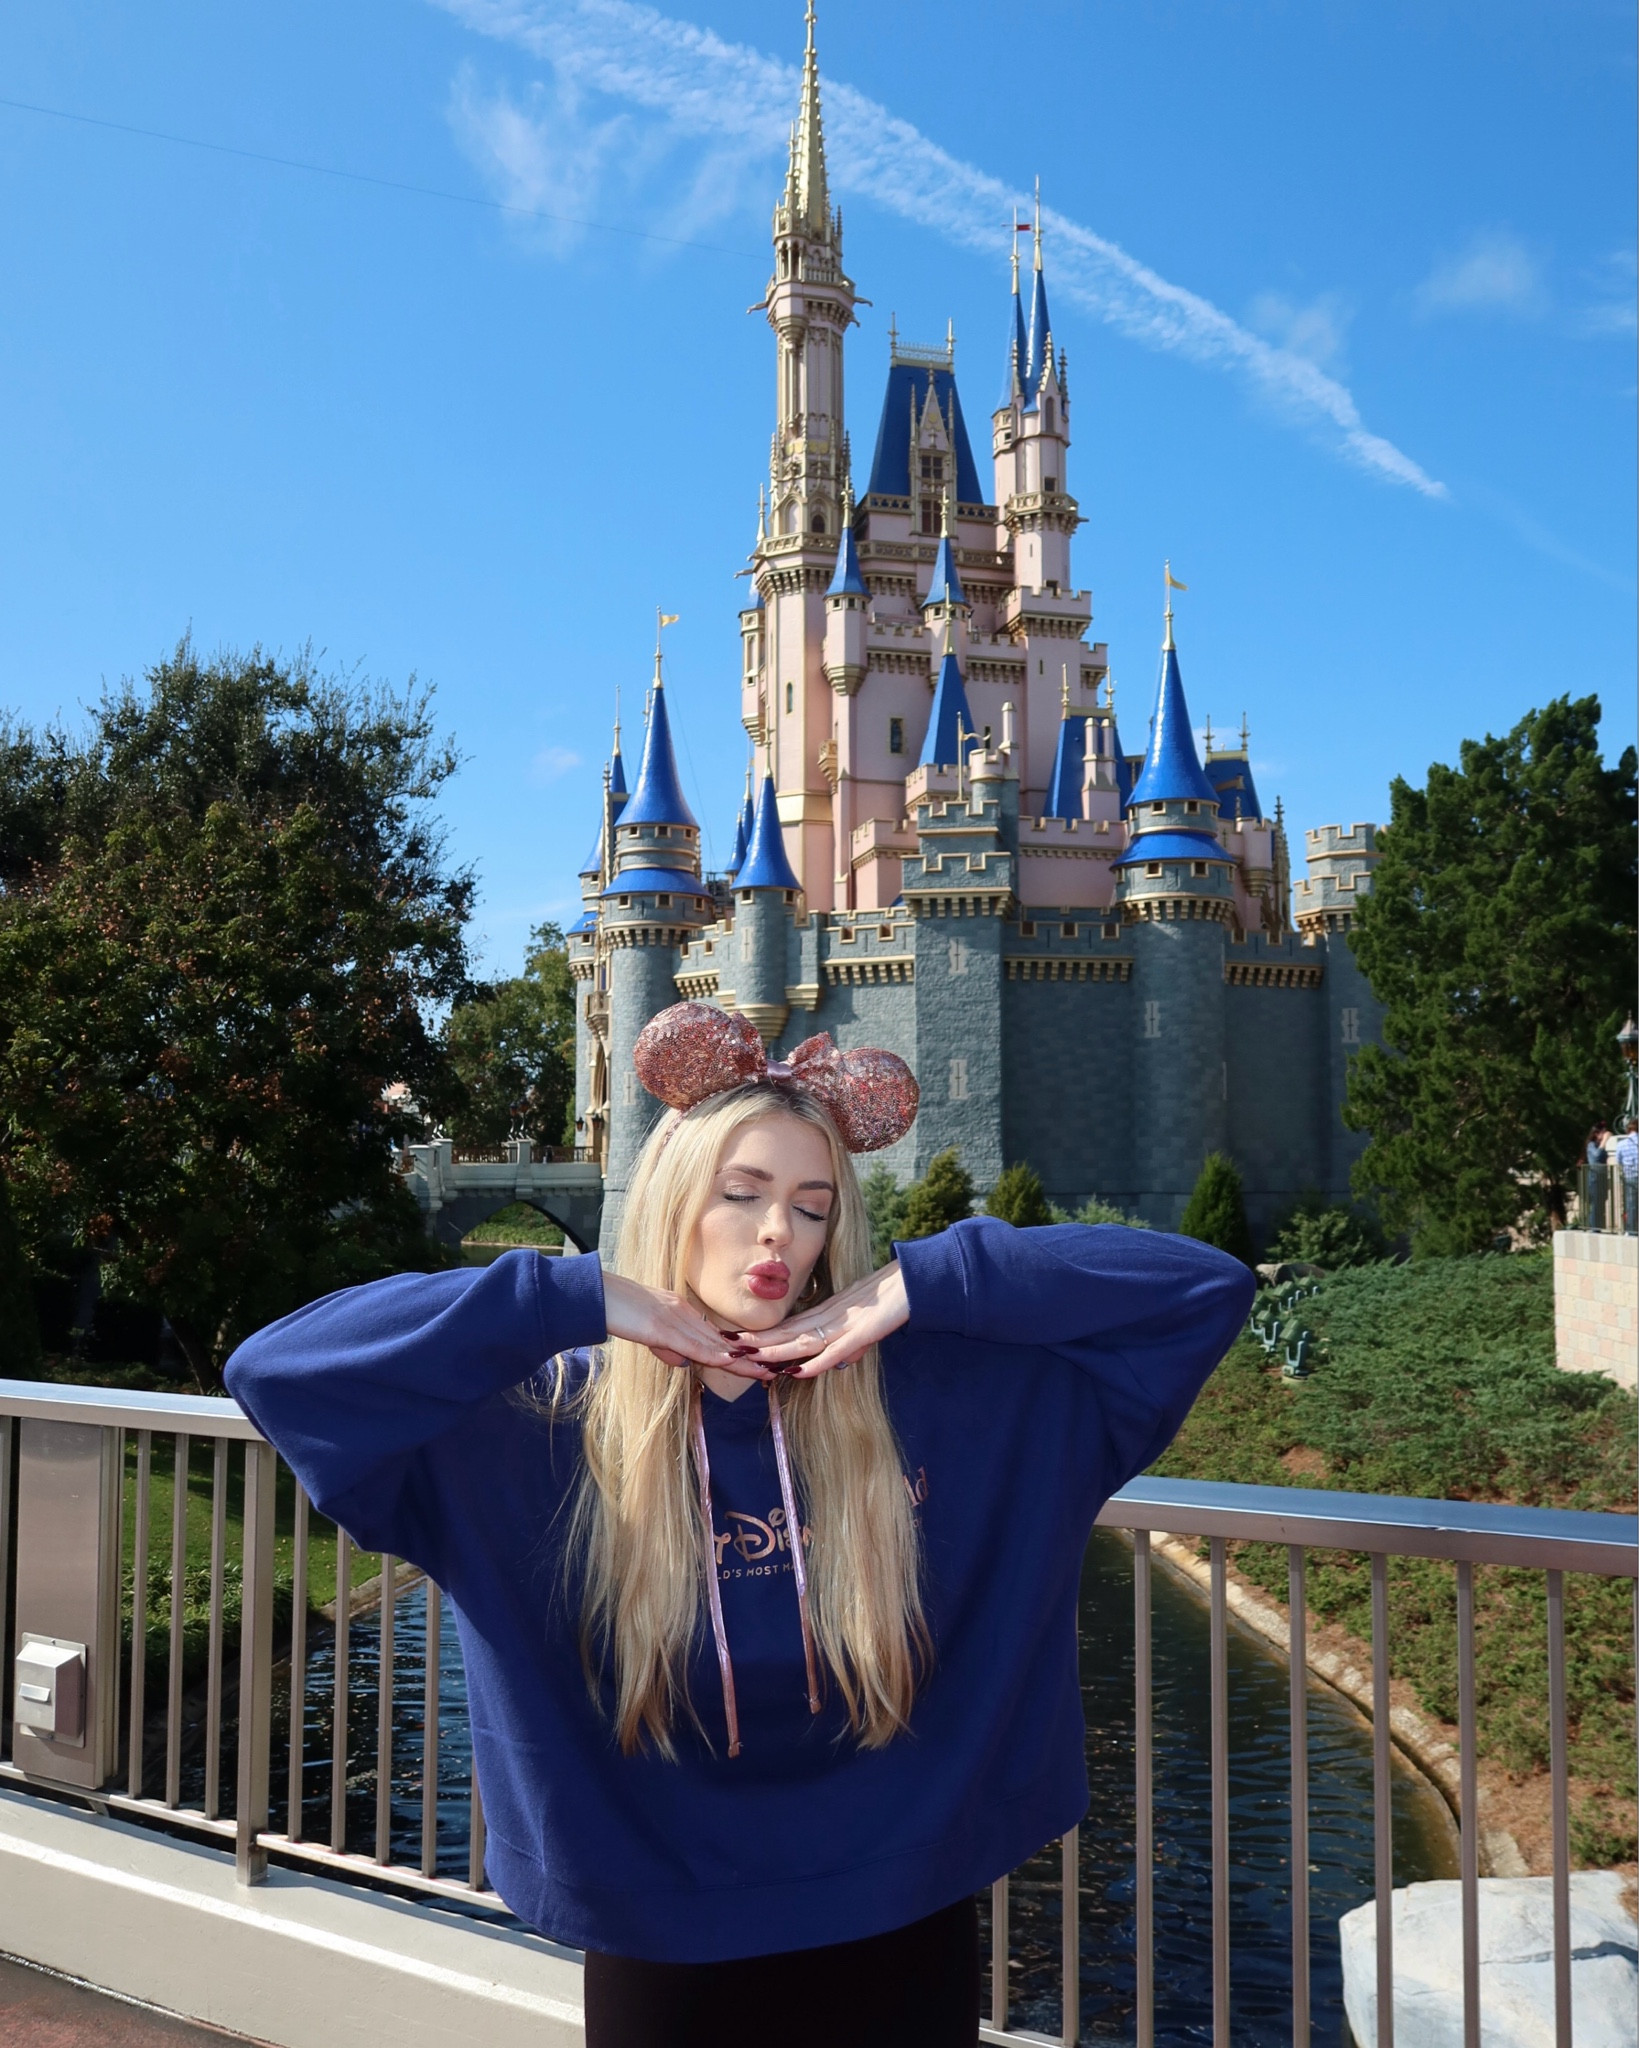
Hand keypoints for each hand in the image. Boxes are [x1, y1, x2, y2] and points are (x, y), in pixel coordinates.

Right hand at [602, 1271, 766, 1375]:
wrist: (596, 1295)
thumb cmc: (616, 1311)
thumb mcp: (646, 1332)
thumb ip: (666, 1346)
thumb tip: (682, 1363)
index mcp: (682, 1313)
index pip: (716, 1338)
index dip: (738, 1353)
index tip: (758, 1364)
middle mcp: (684, 1314)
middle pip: (722, 1342)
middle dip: (749, 1358)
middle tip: (774, 1370)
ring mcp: (674, 1320)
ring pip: (714, 1344)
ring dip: (741, 1360)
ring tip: (763, 1371)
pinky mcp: (660, 1327)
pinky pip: (692, 1344)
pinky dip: (712, 1354)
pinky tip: (730, 1361)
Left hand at [734, 1261, 908, 1377]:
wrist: (916, 1280)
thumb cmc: (890, 1297)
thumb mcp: (863, 1323)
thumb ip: (848, 1343)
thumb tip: (834, 1364)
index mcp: (828, 1313)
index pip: (789, 1328)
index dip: (763, 1336)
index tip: (737, 1341)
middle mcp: (831, 1317)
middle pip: (789, 1332)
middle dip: (759, 1341)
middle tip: (728, 1345)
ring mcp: (846, 1324)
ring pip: (805, 1340)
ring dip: (777, 1350)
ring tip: (751, 1355)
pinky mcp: (865, 1331)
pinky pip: (836, 1349)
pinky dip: (816, 1361)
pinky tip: (798, 1371)